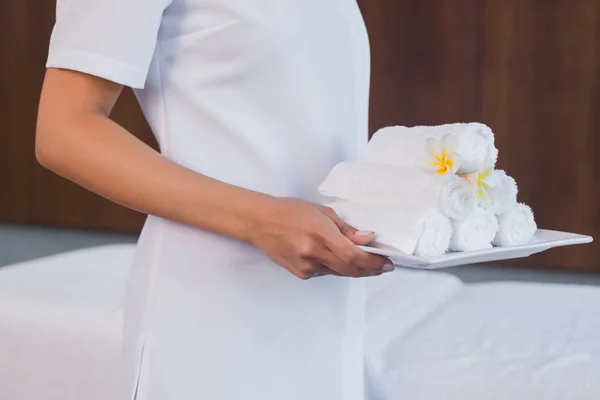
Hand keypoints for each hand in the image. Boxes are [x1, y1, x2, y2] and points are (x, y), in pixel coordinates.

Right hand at [248, 197, 393, 279]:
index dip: (373, 262)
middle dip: (370, 269)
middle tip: (384, 266)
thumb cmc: (290, 211)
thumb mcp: (321, 212)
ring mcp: (306, 266)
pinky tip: (339, 260)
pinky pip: (326, 273)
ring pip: (339, 273)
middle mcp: (313, 253)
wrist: (259, 223)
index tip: (388, 262)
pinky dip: (337, 268)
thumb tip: (368, 238)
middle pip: (350, 269)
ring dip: (356, 270)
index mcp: (320, 233)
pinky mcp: (301, 274)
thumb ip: (345, 228)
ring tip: (367, 263)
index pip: (353, 255)